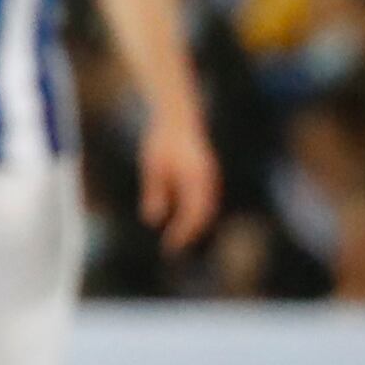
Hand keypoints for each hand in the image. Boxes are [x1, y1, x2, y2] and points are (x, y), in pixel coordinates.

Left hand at [140, 110, 221, 252]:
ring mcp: (211, 177)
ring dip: (194, 225)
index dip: (183, 233)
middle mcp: (208, 179)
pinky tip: (182, 222)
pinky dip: (196, 214)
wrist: (179, 116)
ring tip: (177, 238)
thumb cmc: (162, 140)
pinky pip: (204, 200)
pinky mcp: (208, 175)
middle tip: (173, 248)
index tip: (170, 246)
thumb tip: (153, 221)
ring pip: (207, 209)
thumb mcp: (153, 166)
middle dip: (190, 233)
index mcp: (196, 177)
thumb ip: (156, 192)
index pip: (193, 214)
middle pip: (204, 215)